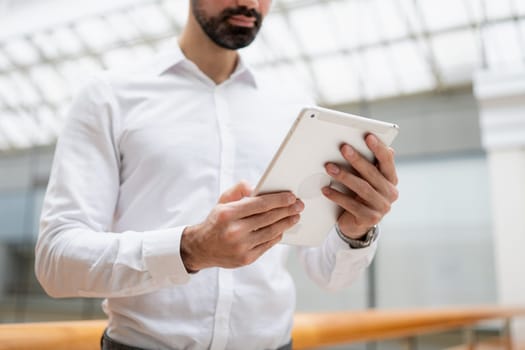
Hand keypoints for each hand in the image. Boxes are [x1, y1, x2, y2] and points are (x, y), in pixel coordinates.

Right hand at [181, 181, 303, 271]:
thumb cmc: (216, 221)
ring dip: (286, 223)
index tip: (291, 196)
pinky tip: (282, 228)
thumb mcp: (222, 201)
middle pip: (269, 218)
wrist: (201, 248)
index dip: (279, 200)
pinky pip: (268, 245)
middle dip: (287, 210)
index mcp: (228, 214)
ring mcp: (241, 247)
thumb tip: (257, 187)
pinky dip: (277, 235)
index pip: (260, 204)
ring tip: (295, 216)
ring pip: (271, 232)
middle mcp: (235, 231)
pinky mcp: (246, 259)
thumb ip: (239, 189)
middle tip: (299, 205)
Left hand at [322, 134, 398, 239]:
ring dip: (344, 176)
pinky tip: (325, 189)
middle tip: (344, 148)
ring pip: (362, 188)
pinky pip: (351, 205)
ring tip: (329, 167)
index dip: (379, 149)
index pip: (388, 161)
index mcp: (391, 180)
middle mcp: (390, 194)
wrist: (356, 224)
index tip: (368, 136)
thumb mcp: (366, 180)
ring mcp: (381, 208)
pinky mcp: (369, 219)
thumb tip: (375, 145)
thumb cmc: (360, 196)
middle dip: (357, 160)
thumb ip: (370, 164)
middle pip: (373, 174)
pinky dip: (337, 196)